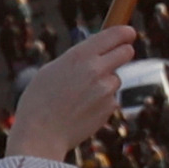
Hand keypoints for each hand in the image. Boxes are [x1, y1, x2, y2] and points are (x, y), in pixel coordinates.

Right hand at [6, 28, 138, 165]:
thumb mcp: (51, 70)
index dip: (125, 32)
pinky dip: (102, 103)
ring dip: (106, 83)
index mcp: (79, 55)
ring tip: (81, 96)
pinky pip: (112, 99)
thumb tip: (94, 53)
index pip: (114, 34)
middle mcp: (96, 69)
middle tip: (117, 56)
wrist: (40, 135)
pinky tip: (83, 110)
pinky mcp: (110, 107)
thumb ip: (76, 59)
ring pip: (116, 78)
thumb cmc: (39, 101)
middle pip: (126, 52)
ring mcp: (106, 89)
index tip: (129, 33)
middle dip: (123, 52)